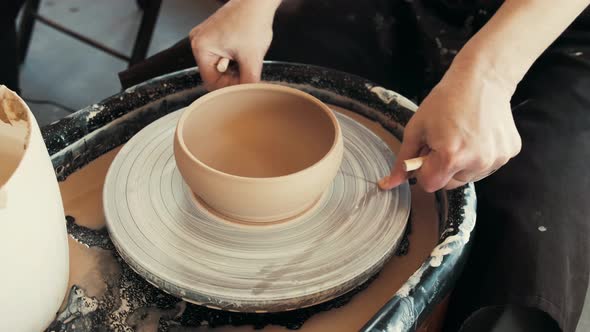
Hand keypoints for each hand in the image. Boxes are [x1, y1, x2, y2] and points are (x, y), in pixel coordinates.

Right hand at [189, 0, 279, 90]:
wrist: (257, 1)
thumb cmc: (252, 21)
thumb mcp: (252, 58)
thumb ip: (248, 82)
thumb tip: (246, 97)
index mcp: (201, 47)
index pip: (211, 81)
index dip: (228, 87)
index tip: (243, 86)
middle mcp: (198, 41)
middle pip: (214, 74)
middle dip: (232, 77)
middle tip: (248, 71)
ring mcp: (205, 38)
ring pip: (220, 66)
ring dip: (234, 68)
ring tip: (246, 58)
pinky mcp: (214, 35)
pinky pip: (222, 56)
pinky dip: (234, 59)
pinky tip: (243, 52)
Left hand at [379, 57, 521, 191]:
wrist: (482, 79)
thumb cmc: (445, 101)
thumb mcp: (416, 129)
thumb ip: (403, 160)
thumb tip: (388, 184)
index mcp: (451, 156)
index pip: (430, 185)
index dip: (424, 171)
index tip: (426, 154)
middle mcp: (477, 162)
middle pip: (450, 184)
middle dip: (442, 169)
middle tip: (443, 142)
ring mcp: (496, 159)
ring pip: (468, 177)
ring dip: (461, 164)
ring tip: (461, 137)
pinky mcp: (509, 152)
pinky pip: (486, 166)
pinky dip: (479, 156)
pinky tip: (477, 135)